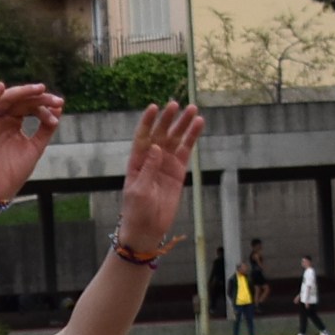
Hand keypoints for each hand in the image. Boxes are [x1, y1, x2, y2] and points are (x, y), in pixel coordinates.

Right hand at [0, 83, 63, 205]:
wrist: (2, 190)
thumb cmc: (16, 171)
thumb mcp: (36, 146)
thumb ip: (46, 128)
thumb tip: (59, 108)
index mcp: (14, 122)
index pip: (30, 106)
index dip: (45, 105)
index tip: (60, 107)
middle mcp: (3, 120)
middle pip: (20, 101)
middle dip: (38, 97)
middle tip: (55, 99)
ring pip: (5, 101)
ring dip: (21, 92)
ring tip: (38, 89)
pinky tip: (1, 87)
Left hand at [115, 101, 204, 250]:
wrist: (147, 229)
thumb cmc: (136, 211)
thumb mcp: (138, 191)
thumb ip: (148, 169)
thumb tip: (157, 148)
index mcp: (137, 161)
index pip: (142, 137)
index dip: (148, 122)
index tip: (154, 108)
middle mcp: (151, 159)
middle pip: (160, 134)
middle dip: (168, 120)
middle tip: (175, 105)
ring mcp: (166, 164)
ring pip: (175, 139)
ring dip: (183, 124)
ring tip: (192, 110)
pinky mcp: (178, 172)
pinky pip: (186, 152)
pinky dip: (192, 138)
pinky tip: (198, 125)